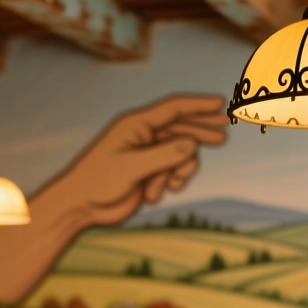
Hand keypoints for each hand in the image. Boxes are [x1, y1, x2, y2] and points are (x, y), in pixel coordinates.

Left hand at [41, 94, 229, 228]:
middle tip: (226, 130)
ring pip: (180, 154)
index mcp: (136, 125)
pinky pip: (173, 170)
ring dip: (177, 173)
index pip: (173, 108)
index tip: (221, 101)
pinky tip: (157, 195)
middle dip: (202, 130)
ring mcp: (147, 154)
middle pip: (182, 126)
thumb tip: (193, 144)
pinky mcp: (148, 171)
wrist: (81, 206)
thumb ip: (163, 156)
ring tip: (168, 188)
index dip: (197, 104)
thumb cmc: (98, 181)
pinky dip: (170, 182)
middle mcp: (143, 135)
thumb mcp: (132, 168)